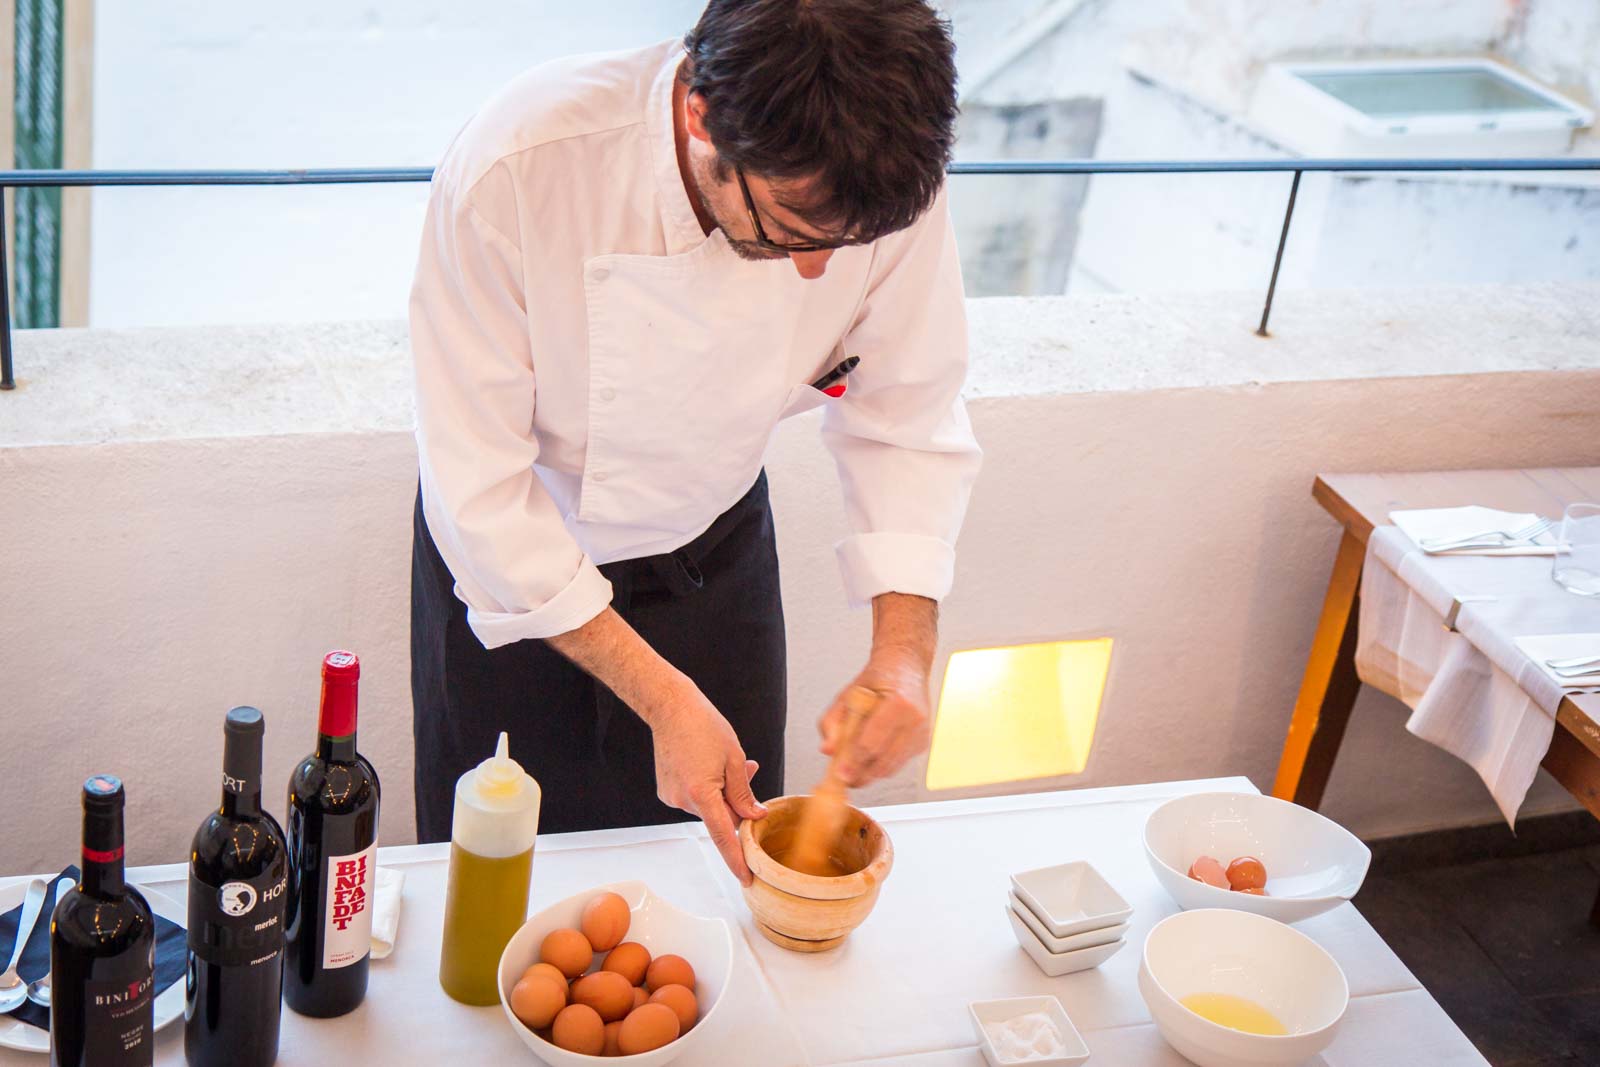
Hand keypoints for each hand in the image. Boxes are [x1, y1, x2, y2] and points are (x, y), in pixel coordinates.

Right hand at [649, 687, 766, 884]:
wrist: (670, 707)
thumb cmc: (704, 726)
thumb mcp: (734, 758)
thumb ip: (744, 793)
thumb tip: (753, 816)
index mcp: (702, 794)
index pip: (723, 836)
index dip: (736, 859)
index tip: (746, 878)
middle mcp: (682, 800)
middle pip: (720, 816)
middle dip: (737, 802)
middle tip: (749, 772)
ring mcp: (671, 796)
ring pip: (708, 806)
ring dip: (722, 792)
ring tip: (727, 762)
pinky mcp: (666, 790)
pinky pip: (694, 798)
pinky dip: (707, 788)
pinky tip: (707, 764)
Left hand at [818, 647, 931, 787]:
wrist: (905, 667)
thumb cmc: (878, 678)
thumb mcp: (847, 694)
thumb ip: (832, 721)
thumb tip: (827, 749)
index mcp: (898, 703)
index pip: (872, 742)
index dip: (854, 762)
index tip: (840, 773)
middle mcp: (915, 719)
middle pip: (883, 761)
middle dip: (861, 774)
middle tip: (843, 779)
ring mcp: (922, 732)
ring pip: (892, 767)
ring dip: (871, 773)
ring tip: (853, 771)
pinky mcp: (923, 742)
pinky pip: (899, 764)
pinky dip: (882, 765)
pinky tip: (870, 759)